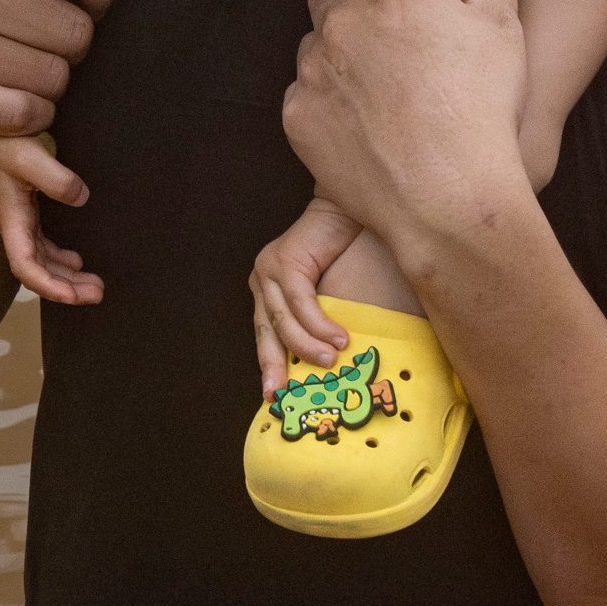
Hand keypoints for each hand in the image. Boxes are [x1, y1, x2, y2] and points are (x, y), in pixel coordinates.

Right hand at [0, 131, 102, 306]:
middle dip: (66, 288)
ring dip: (65, 276)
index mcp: (12, 220)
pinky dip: (59, 259)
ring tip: (93, 284)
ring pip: (42, 260)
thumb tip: (81, 198)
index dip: (48, 286)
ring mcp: (19, 220)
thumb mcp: (30, 157)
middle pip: (37, 270)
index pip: (25, 266)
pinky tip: (76, 262)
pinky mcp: (25, 211)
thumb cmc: (1, 141)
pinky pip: (43, 245)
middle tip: (98, 293)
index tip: (74, 296)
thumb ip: (57, 180)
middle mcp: (14, 226)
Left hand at [248, 196, 364, 391]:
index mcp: (266, 289)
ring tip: (331, 361)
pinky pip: (302, 303)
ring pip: (284, 321)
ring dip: (308, 346)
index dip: (269, 365)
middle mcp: (261, 279)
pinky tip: (338, 338)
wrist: (344, 209)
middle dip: (274, 366)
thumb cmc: (339, 252)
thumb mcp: (323, 291)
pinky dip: (320, 325)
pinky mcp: (287, 261)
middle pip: (266, 332)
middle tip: (282, 394)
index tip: (274, 395)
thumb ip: (315, 318)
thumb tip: (328, 361)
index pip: (264, 334)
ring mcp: (271, 269)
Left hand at [280, 0, 533, 267]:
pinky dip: (326, 104)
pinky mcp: (297, 113)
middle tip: (397, 46)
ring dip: (339, 57)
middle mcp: (344, 17)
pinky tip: (367, 128)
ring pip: (316, 44)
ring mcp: (314, 67)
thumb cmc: (484, 110)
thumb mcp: (502, 26)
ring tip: (387, 95)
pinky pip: (304, 93)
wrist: (447, 200)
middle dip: (355, 6)